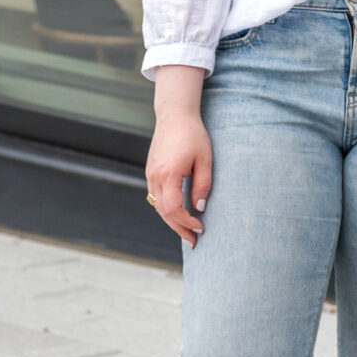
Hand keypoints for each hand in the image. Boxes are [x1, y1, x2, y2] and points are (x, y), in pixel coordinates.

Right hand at [147, 80, 211, 244]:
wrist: (174, 115)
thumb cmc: (193, 134)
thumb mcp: (205, 159)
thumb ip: (203, 185)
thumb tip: (200, 209)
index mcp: (168, 174)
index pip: (174, 209)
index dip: (186, 222)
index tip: (201, 227)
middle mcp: (155, 177)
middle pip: (163, 212)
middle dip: (179, 228)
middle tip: (194, 241)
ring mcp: (150, 174)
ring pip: (157, 206)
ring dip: (171, 221)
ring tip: (187, 232)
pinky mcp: (150, 171)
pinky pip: (156, 196)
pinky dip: (166, 208)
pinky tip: (178, 213)